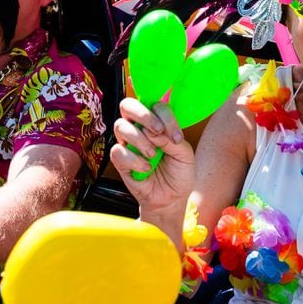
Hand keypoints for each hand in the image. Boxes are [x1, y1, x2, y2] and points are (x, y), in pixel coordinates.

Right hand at [109, 97, 194, 215]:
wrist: (171, 198)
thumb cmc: (178, 173)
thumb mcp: (185, 154)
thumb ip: (172, 138)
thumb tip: (153, 131)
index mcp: (156, 122)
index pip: (154, 105)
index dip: (164, 116)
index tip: (175, 136)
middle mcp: (139, 129)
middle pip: (128, 105)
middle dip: (143, 115)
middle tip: (157, 131)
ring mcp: (127, 144)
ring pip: (120, 126)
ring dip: (140, 140)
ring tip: (154, 155)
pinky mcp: (120, 161)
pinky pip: (117, 151)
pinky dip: (134, 160)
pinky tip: (146, 169)